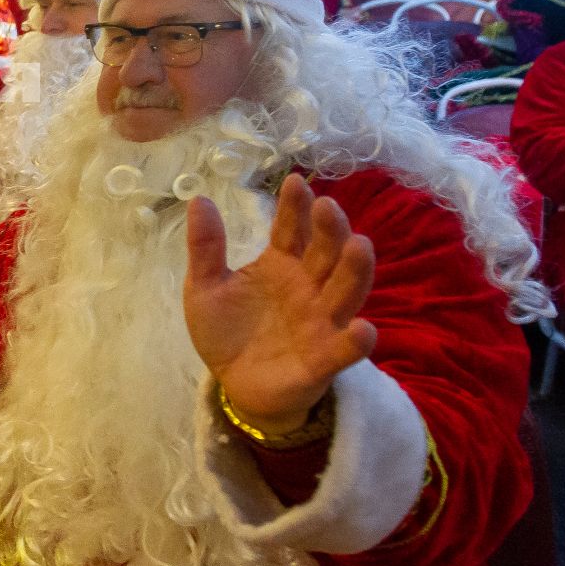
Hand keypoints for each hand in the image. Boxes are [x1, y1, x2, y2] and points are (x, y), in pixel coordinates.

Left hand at [184, 175, 377, 435]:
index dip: (295, 207)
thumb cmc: (227, 331)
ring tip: (360, 244)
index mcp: (281, 264)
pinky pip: (344, 350)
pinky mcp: (323, 360)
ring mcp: (321, 322)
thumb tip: (200, 199)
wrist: (235, 384)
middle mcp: (309, 287)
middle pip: (326, 254)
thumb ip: (205, 248)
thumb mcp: (205, 287)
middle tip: (328, 206)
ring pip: (346, 292)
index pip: (291, 230)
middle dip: (330, 229)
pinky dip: (356, 341)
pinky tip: (364, 330)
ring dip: (355, 270)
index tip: (295, 181)